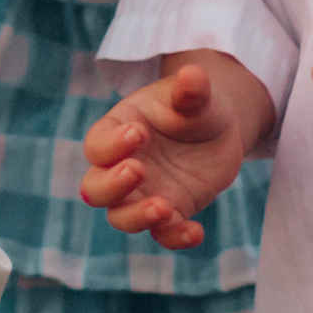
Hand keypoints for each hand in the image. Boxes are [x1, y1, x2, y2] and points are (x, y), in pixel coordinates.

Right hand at [78, 58, 267, 250]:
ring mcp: (144, 193)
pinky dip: (175, 237)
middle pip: (95, 188)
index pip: (97, 144)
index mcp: (118, 130)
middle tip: (139, 169)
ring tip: (164, 207)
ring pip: (120, 217)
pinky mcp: (169, 212)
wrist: (218, 129)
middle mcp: (123, 166)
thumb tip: (192, 74)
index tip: (139, 133)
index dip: (111, 144)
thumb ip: (191, 89)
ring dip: (136, 217)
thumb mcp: (195, 94)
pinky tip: (196, 231)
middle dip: (111, 185)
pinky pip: (162, 235)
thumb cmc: (193, 105)